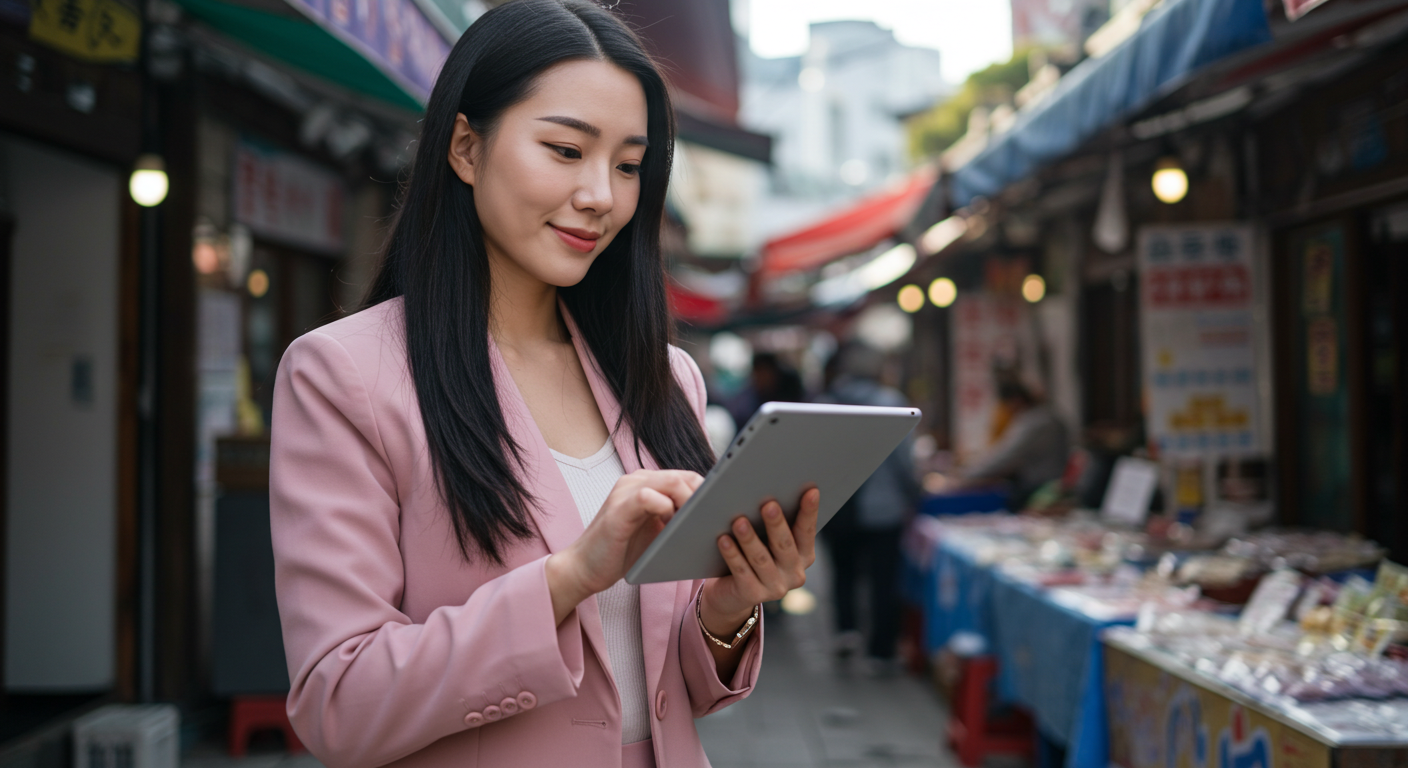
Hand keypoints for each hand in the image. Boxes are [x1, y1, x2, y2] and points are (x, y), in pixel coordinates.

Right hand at [546, 469, 702, 622]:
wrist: (584, 568)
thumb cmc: (621, 552)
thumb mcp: (655, 531)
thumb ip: (675, 518)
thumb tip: (712, 520)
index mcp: (646, 484)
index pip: (686, 477)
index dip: (706, 492)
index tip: (720, 512)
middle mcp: (636, 481)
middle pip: (683, 476)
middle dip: (703, 498)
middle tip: (711, 521)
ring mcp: (625, 491)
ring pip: (670, 482)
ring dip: (689, 503)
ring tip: (695, 525)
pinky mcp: (618, 508)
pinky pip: (648, 497)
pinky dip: (666, 510)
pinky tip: (671, 528)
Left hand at [699, 488, 819, 638]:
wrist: (730, 592)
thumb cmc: (751, 552)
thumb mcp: (766, 537)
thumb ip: (771, 517)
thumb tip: (760, 485)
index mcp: (804, 555)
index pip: (807, 531)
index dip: (809, 512)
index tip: (811, 491)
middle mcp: (794, 573)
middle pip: (784, 545)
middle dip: (776, 524)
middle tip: (768, 504)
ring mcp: (775, 587)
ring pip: (761, 559)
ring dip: (750, 539)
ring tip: (739, 521)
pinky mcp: (752, 595)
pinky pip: (741, 572)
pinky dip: (732, 555)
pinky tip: (723, 540)